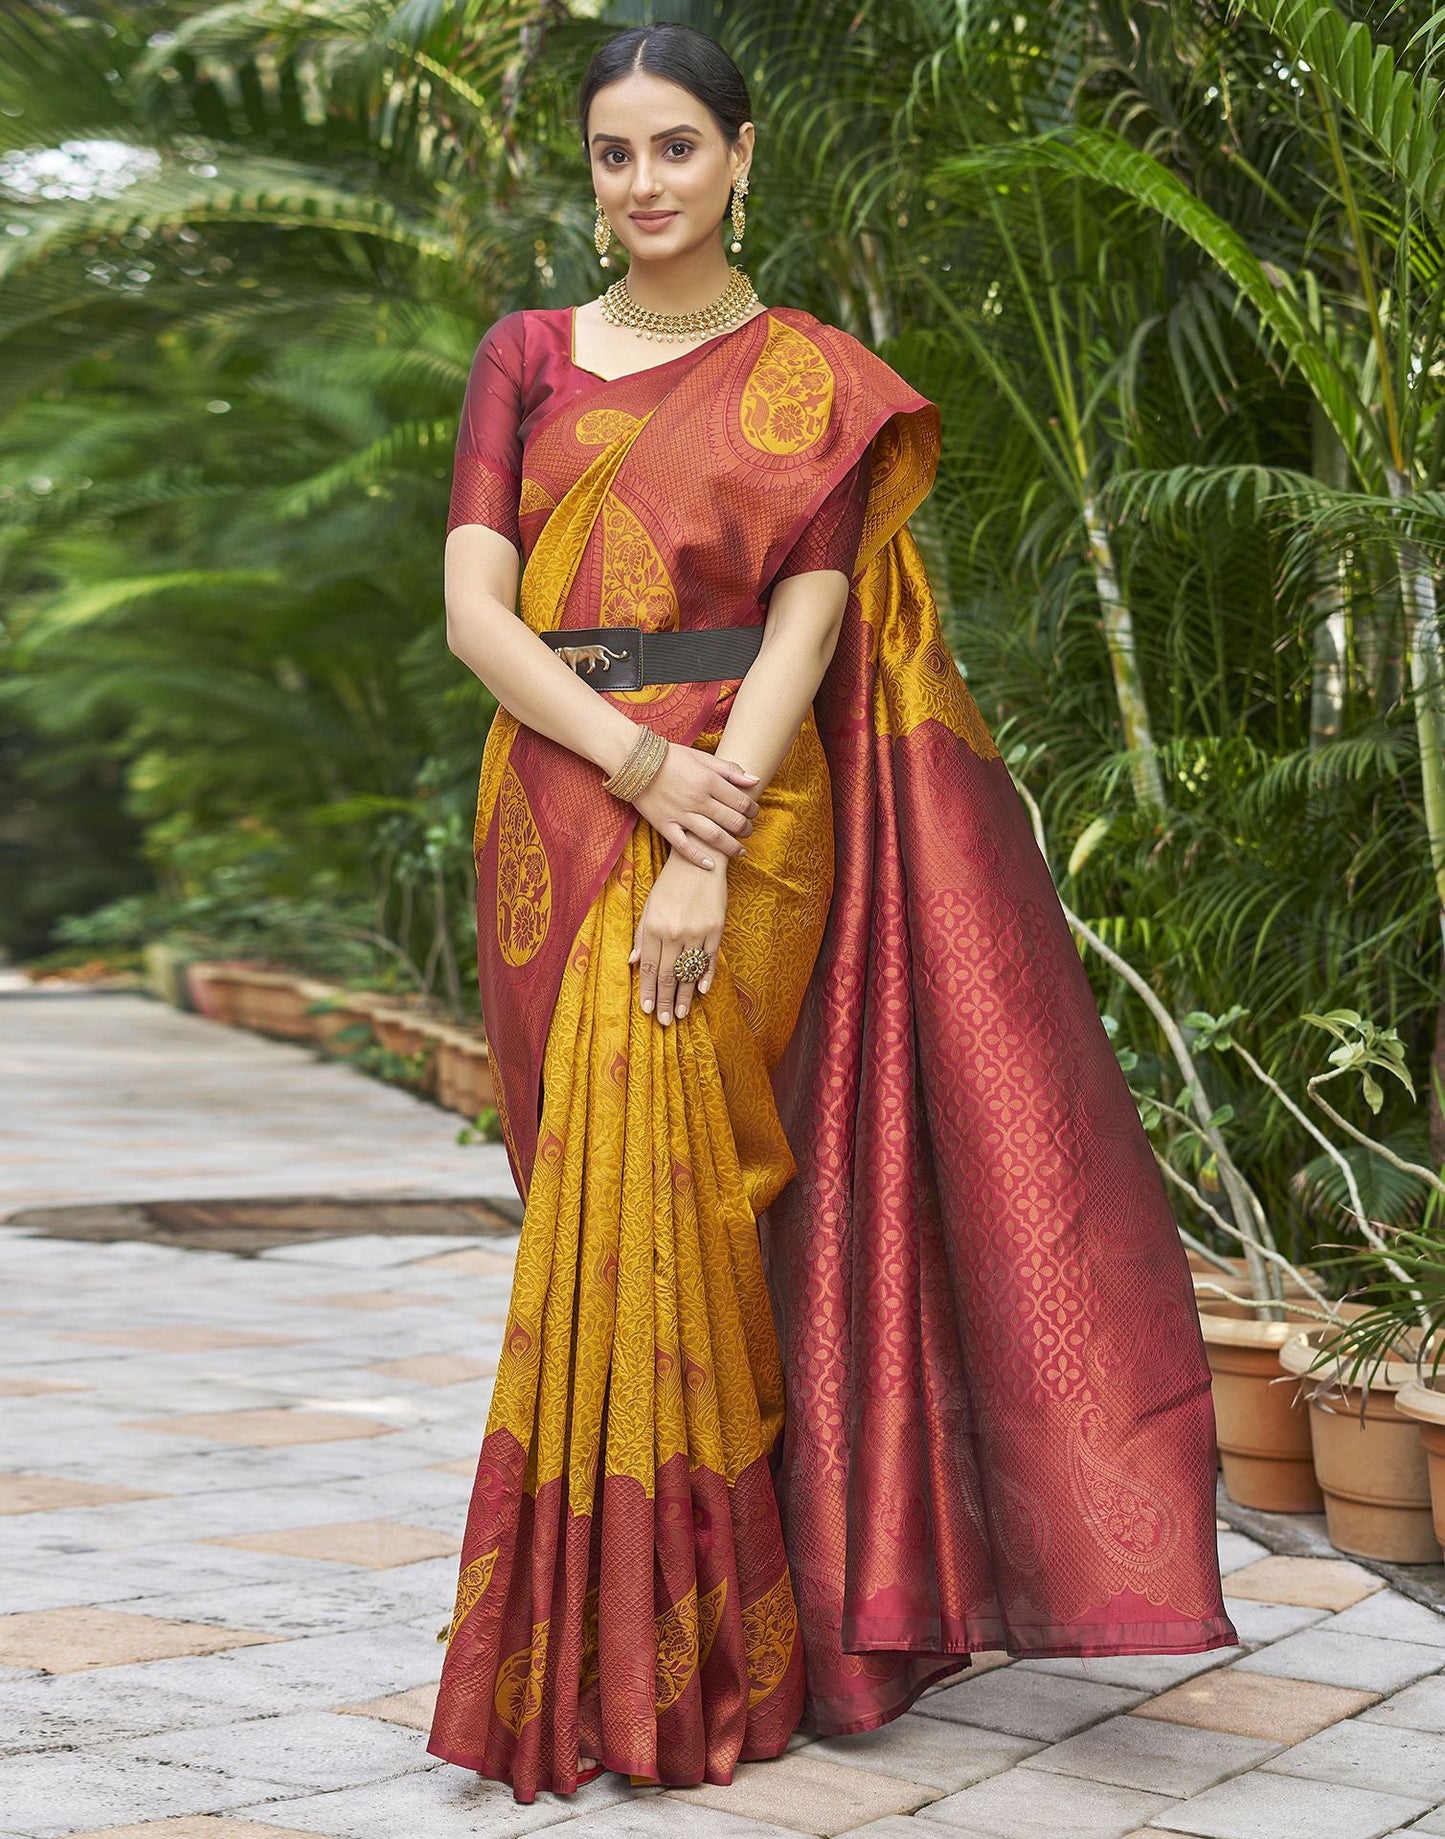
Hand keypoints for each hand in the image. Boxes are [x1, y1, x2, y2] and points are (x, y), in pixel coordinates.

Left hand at [628, 853, 727, 1024]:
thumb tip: (635, 962)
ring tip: (680, 1014)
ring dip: (684, 996)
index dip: (648, 991)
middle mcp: (675, 933)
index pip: (650, 967)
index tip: (646, 1009)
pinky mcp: (716, 929)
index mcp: (654, 927)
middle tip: (664, 1021)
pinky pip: (709, 959)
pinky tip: (700, 991)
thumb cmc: (670, 883)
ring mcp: (697, 932)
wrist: (700, 860)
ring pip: (689, 972)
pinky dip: (705, 976)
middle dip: (664, 1001)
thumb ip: (642, 934)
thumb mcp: (649, 905)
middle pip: (669, 975)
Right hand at [630, 741, 758, 869]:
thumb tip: (755, 780)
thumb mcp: (702, 757)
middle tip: (748, 831)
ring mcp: (681, 814)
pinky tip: (711, 865)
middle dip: (745, 829)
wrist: (635, 762)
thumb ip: (729, 769)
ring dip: (731, 847)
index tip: (753, 813)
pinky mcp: (665, 826)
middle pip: (731, 821)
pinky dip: (698, 858)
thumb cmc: (671, 758)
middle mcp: (698, 799)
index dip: (752, 809)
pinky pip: (684, 847)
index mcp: (708, 781)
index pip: (741, 801)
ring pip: (713, 837)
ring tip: (740, 851)